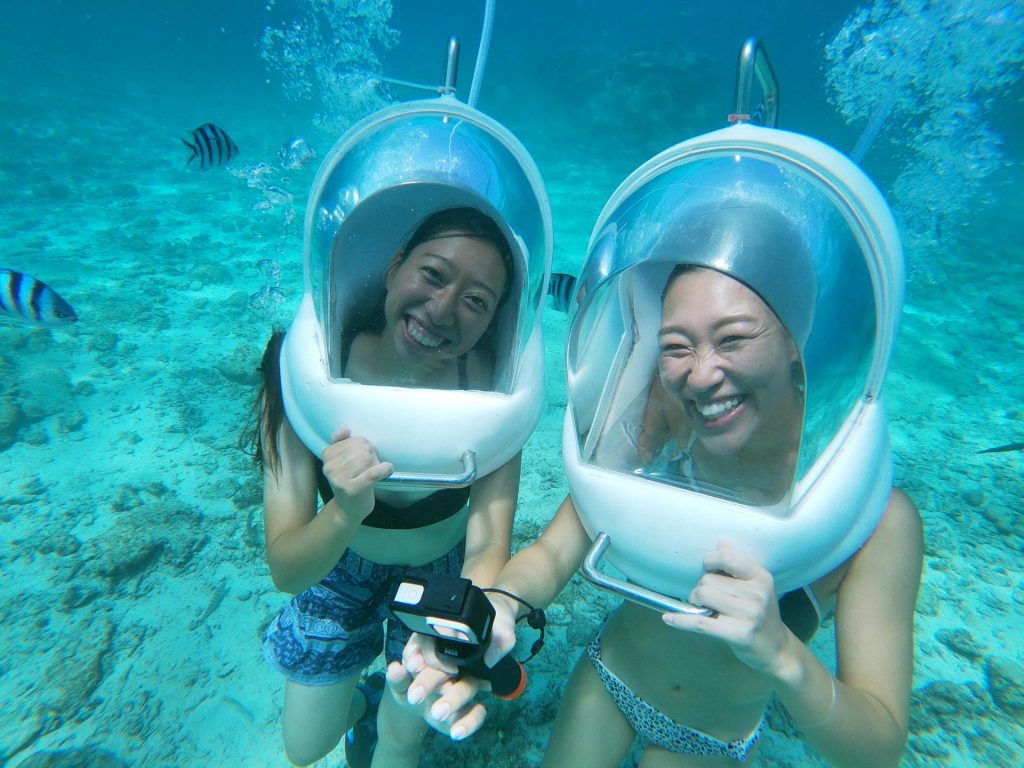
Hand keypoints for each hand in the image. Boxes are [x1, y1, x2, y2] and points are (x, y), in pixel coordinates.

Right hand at [320, 428, 392, 521]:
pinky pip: (373, 473)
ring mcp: (339, 479)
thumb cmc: (350, 481)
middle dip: (372, 455)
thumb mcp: (343, 461)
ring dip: (377, 464)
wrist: (348, 509)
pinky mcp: (352, 489)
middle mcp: (330, 466)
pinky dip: (384, 469)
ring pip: (368, 458)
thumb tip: (345, 429)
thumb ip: (342, 442)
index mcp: (327, 455)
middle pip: (363, 448)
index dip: (366, 447)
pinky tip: (387, 470)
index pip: (355, 440)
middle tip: (371, 467)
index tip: (366, 458)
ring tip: (373, 473)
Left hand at [386, 634, 488, 740]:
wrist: (418, 706)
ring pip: (469, 686)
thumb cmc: (410, 686)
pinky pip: (479, 711)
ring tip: (436, 713)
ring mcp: (467, 684)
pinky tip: (456, 733)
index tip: (412, 667)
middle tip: (414, 696)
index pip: (437, 643)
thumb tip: (395, 669)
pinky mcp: (473, 706)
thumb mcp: (400, 685)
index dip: (426, 653)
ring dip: (453, 699)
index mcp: (438, 651)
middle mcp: (457, 664)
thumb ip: (397, 678)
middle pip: (452, 664)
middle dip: (432, 680)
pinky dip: (469, 723)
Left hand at [661, 542, 791, 674]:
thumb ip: (737, 564)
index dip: (710, 561)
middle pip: (708, 579)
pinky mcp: (737, 634)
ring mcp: (748, 615)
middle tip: (711, 600)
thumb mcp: (756, 586)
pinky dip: (681, 620)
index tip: (708, 568)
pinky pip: (699, 622)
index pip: (727, 558)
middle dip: (702, 588)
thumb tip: (721, 542)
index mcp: (761, 577)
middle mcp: (756, 594)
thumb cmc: (761, 614)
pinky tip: (668, 619)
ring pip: (702, 596)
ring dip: (696, 602)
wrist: (776, 649)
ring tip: (707, 609)